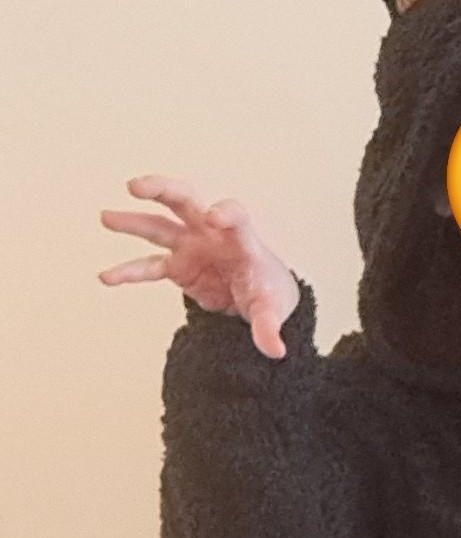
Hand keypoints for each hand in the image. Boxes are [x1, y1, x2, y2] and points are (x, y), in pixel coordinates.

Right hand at [98, 173, 300, 359]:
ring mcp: (192, 247)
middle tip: (136, 186)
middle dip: (162, 190)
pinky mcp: (178, 266)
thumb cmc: (269, 293)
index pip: (235, 217)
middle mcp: (212, 235)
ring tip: (106, 218)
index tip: (213, 216)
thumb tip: (276, 351)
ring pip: (159, 226)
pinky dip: (129, 272)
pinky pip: (150, 267)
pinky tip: (107, 277)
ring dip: (134, 222)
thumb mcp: (273, 310)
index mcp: (242, 239)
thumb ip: (269, 327)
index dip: (226, 213)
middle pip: (186, 201)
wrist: (260, 300)